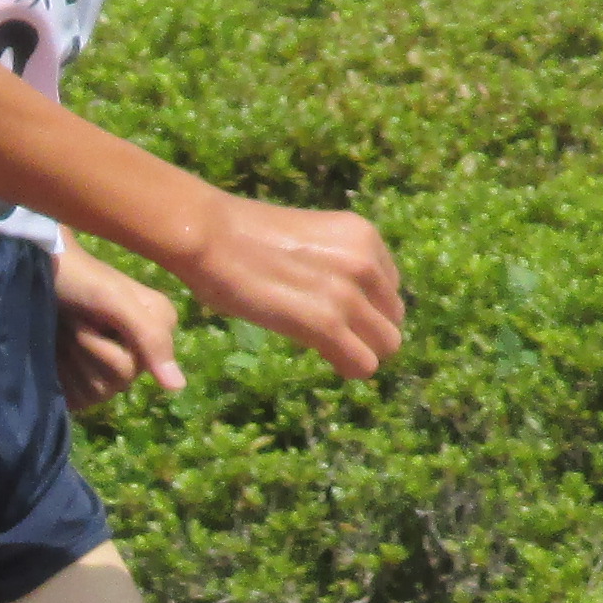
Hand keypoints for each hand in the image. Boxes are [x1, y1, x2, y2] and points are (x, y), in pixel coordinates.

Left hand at [52, 244, 182, 411]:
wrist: (37, 275)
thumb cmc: (78, 280)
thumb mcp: (116, 299)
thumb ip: (150, 336)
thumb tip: (177, 387)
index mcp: (159, 329)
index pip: (139, 363)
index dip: (101, 342)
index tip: (88, 315)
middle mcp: (141, 354)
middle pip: (120, 379)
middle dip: (85, 348)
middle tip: (72, 320)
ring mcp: (112, 372)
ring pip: (100, 391)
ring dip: (71, 359)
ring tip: (62, 332)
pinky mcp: (86, 386)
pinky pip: (82, 400)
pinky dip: (62, 377)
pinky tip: (55, 353)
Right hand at [173, 193, 406, 380]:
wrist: (210, 235)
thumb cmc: (241, 235)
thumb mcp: (308, 236)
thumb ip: (334, 261)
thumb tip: (338, 296)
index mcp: (363, 236)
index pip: (389, 289)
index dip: (365, 306)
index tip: (335, 312)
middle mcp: (365, 262)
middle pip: (393, 319)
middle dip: (368, 332)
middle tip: (334, 336)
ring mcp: (349, 294)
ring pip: (385, 346)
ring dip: (360, 352)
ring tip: (330, 349)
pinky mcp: (327, 324)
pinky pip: (363, 364)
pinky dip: (349, 368)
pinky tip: (329, 361)